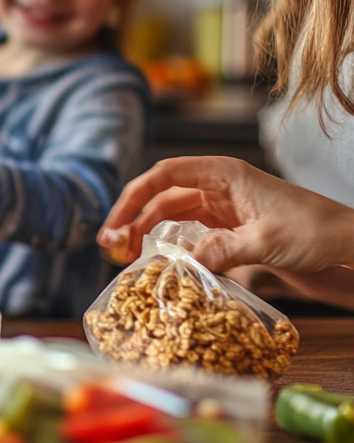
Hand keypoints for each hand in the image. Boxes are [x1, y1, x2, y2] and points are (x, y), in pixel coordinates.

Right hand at [98, 155, 353, 275]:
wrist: (351, 248)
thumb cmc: (318, 231)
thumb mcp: (268, 241)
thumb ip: (221, 250)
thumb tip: (182, 263)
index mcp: (223, 175)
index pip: (164, 175)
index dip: (133, 196)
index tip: (115, 223)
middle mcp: (218, 189)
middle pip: (161, 199)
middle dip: (133, 220)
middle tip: (111, 248)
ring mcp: (222, 212)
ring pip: (171, 220)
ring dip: (148, 236)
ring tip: (127, 259)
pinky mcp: (229, 235)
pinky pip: (190, 239)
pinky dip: (172, 252)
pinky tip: (162, 268)